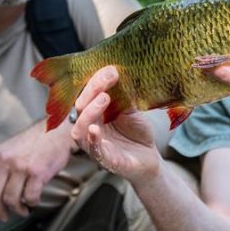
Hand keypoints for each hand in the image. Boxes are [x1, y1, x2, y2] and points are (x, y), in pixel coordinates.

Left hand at [0, 120, 73, 220]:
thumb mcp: (8, 149)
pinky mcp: (37, 173)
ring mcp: (21, 167)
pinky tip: (34, 201)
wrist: (54, 130)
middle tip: (4, 216)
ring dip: (17, 210)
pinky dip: (31, 203)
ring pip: (11, 199)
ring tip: (23, 211)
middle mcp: (5, 161)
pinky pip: (30, 197)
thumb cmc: (33, 143)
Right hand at [70, 66, 160, 184]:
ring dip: (89, 112)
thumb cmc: (136, 132)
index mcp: (94, 114)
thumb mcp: (131, 110)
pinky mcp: (106, 160)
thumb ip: (122, 97)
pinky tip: (95, 129)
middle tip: (109, 79)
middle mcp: (89, 128)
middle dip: (92, 90)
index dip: (96, 81)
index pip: (86, 95)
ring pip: (79, 129)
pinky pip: (94, 150)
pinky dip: (93, 139)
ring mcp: (95, 145)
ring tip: (104, 98)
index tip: (111, 70)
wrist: (150, 157)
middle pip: (80, 108)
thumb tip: (118, 73)